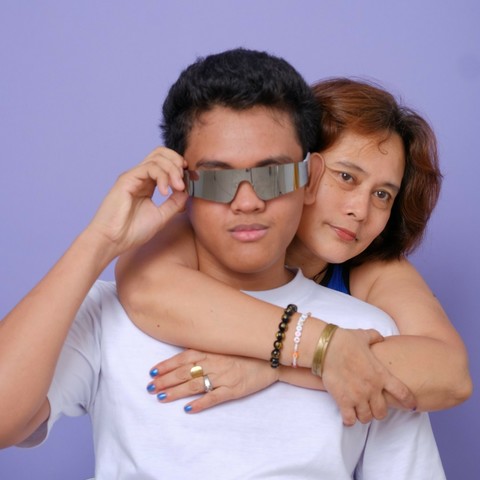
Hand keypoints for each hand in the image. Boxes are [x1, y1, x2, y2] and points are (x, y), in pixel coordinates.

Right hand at [87, 147, 187, 255]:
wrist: (113, 241)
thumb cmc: (133, 232)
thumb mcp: (162, 216)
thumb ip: (175, 203)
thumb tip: (187, 190)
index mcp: (148, 184)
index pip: (165, 163)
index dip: (180, 167)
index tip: (189, 181)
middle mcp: (140, 177)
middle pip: (161, 153)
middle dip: (177, 163)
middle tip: (184, 181)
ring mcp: (133, 176)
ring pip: (157, 158)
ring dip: (172, 170)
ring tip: (178, 187)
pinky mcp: (127, 179)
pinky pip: (149, 167)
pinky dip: (162, 176)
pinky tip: (164, 192)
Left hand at [147, 349, 278, 412]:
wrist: (270, 358)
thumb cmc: (245, 350)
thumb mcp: (224, 344)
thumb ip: (206, 348)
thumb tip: (185, 351)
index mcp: (211, 350)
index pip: (183, 357)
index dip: (166, 365)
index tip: (152, 371)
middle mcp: (214, 362)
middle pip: (184, 372)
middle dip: (165, 380)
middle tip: (149, 387)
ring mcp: (223, 376)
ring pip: (194, 384)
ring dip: (176, 392)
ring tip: (160, 397)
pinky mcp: (233, 389)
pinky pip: (214, 398)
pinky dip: (200, 403)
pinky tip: (188, 409)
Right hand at [321, 328, 416, 425]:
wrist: (327, 347)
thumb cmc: (345, 340)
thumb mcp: (364, 335)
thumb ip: (375, 337)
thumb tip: (380, 338)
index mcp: (381, 374)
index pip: (402, 393)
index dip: (408, 401)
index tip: (410, 405)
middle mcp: (372, 389)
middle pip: (382, 412)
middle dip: (378, 411)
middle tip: (372, 407)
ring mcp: (358, 396)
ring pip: (366, 418)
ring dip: (363, 415)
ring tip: (358, 410)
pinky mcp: (343, 400)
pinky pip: (350, 419)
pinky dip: (349, 420)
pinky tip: (347, 415)